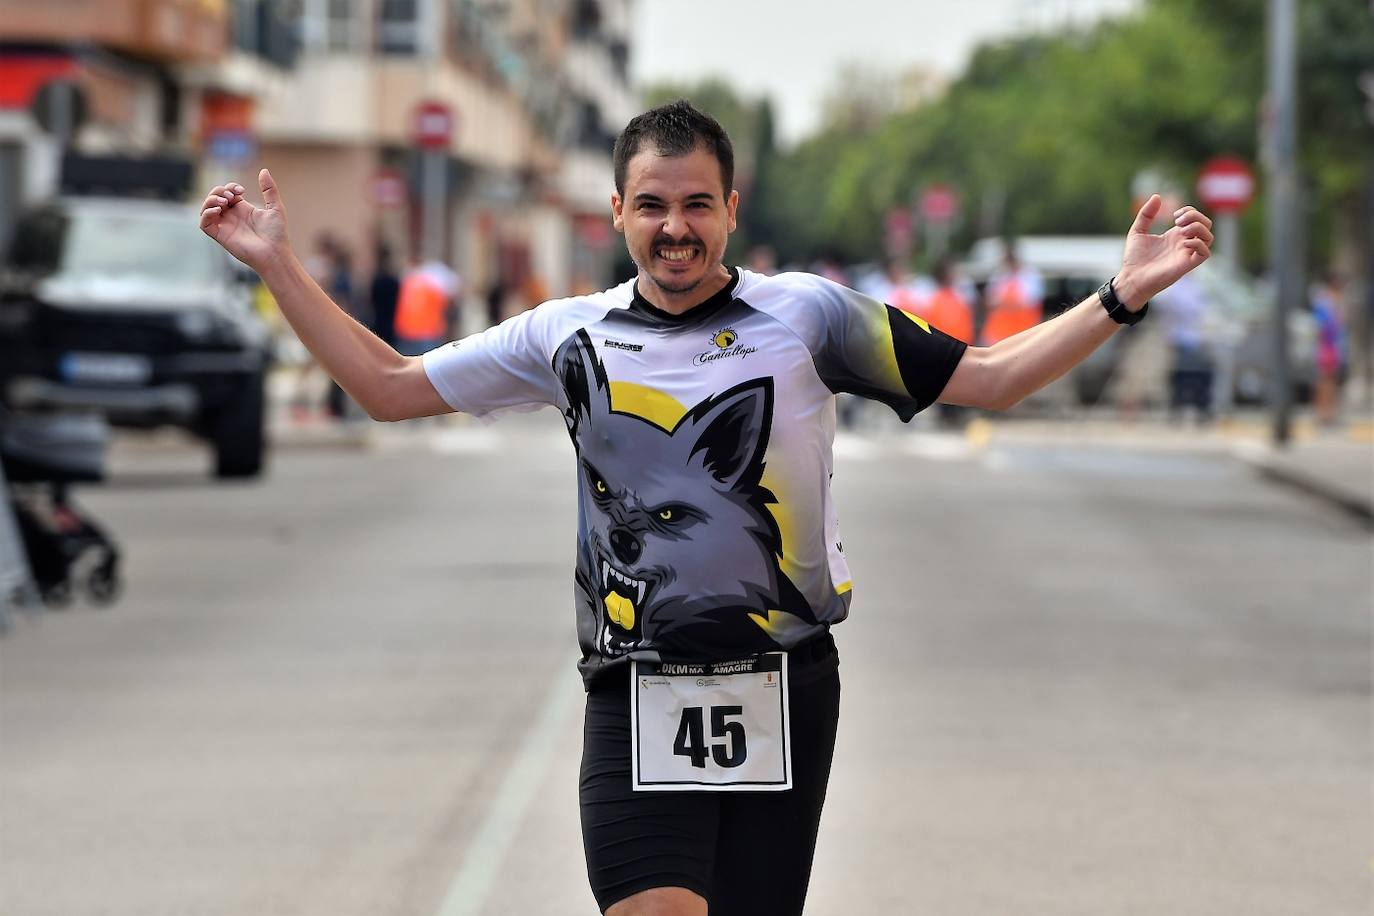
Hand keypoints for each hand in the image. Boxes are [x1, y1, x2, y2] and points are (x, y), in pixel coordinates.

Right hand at [199, 169, 290, 272]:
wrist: (275, 253)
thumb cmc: (277, 234)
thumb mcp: (275, 207)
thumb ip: (269, 189)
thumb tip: (264, 170)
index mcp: (243, 210)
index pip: (227, 193)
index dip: (229, 187)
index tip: (241, 190)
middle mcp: (232, 217)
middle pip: (215, 198)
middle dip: (219, 191)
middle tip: (232, 196)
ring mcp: (225, 226)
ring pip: (206, 209)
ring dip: (211, 200)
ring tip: (225, 202)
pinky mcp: (220, 236)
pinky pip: (204, 224)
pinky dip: (206, 214)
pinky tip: (218, 210)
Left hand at [1115, 193, 1212, 309]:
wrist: (1130, 278)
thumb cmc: (1134, 259)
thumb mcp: (1137, 231)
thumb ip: (1146, 214)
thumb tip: (1157, 196)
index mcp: (1175, 236)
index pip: (1196, 218)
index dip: (1190, 211)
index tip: (1174, 215)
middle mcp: (1184, 244)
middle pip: (1206, 225)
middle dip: (1196, 217)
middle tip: (1177, 221)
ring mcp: (1186, 254)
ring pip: (1209, 237)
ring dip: (1198, 228)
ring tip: (1180, 230)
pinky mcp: (1187, 265)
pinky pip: (1205, 253)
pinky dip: (1198, 244)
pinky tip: (1182, 243)